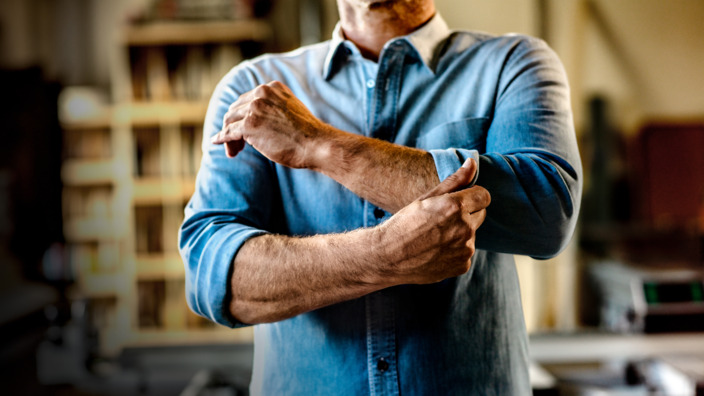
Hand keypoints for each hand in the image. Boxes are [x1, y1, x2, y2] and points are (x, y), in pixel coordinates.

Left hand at [211, 81, 327, 167]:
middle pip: (236, 109)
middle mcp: (261, 93)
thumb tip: (257, 122)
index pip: (247, 99)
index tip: (242, 129)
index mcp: (272, 88)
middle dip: (234, 125)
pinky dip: (221, 138)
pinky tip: (216, 142)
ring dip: (229, 136)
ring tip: (234, 150)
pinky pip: (228, 132)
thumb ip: (274, 109)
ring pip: (230, 121)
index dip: (242, 115)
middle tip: (238, 144)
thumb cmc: (307, 135)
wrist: (316, 144)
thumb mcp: (290, 111)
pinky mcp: (249, 125)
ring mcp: (254, 109)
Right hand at [375, 158, 489, 284]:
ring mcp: (465, 249)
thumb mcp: (427, 198)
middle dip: (467, 214)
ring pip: (472, 235)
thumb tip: (473, 163)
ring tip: (435, 237)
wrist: (388, 256)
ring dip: (460, 234)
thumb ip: (455, 180)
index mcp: (456, 207)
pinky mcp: (462, 265)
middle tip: (442, 219)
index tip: (459, 201)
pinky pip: (465, 253)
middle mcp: (465, 228)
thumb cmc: (404, 223)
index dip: (472, 196)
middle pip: (480, 215)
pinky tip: (436, 251)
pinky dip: (455, 252)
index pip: (484, 196)